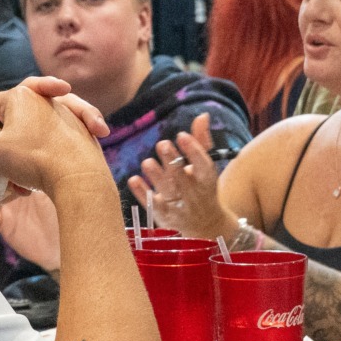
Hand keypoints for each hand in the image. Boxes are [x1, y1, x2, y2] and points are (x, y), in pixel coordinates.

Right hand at [0, 83, 111, 197]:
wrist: (78, 175)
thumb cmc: (32, 158)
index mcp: (18, 95)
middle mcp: (42, 97)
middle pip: (12, 110)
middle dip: (5, 131)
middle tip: (6, 148)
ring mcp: (64, 111)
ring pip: (36, 124)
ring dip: (28, 144)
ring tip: (27, 164)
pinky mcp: (81, 127)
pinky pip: (57, 133)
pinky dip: (50, 147)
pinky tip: (48, 166)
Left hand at [126, 115, 231, 238]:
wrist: (206, 225)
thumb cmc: (203, 188)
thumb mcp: (205, 167)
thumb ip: (201, 141)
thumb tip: (202, 115)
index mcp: (207, 179)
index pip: (204, 165)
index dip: (194, 151)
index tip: (181, 135)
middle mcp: (194, 194)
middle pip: (182, 178)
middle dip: (172, 161)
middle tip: (161, 144)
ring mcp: (179, 207)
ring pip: (167, 192)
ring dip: (156, 177)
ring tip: (147, 162)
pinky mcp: (164, 217)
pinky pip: (152, 205)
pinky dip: (143, 193)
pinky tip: (134, 179)